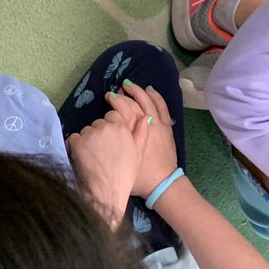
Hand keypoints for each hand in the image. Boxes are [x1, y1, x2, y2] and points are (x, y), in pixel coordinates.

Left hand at [66, 110, 148, 227]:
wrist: (107, 193)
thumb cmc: (125, 176)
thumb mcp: (138, 154)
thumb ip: (141, 133)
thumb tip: (146, 116)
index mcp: (121, 127)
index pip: (111, 116)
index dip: (110, 127)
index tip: (111, 141)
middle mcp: (105, 127)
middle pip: (98, 123)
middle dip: (99, 134)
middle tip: (101, 152)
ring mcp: (90, 134)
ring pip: (86, 131)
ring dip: (87, 140)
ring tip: (92, 157)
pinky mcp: (77, 143)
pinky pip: (73, 139)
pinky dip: (75, 146)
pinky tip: (80, 158)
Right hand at [108, 83, 178, 199]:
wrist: (162, 184)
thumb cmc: (140, 178)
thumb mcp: (122, 162)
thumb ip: (113, 148)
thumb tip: (102, 136)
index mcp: (132, 134)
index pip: (122, 110)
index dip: (115, 101)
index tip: (107, 97)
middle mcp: (145, 125)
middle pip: (133, 104)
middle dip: (122, 96)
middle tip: (114, 92)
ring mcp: (158, 124)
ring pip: (147, 101)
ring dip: (138, 91)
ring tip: (129, 84)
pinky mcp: (167, 127)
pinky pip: (162, 107)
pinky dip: (156, 96)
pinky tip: (150, 90)